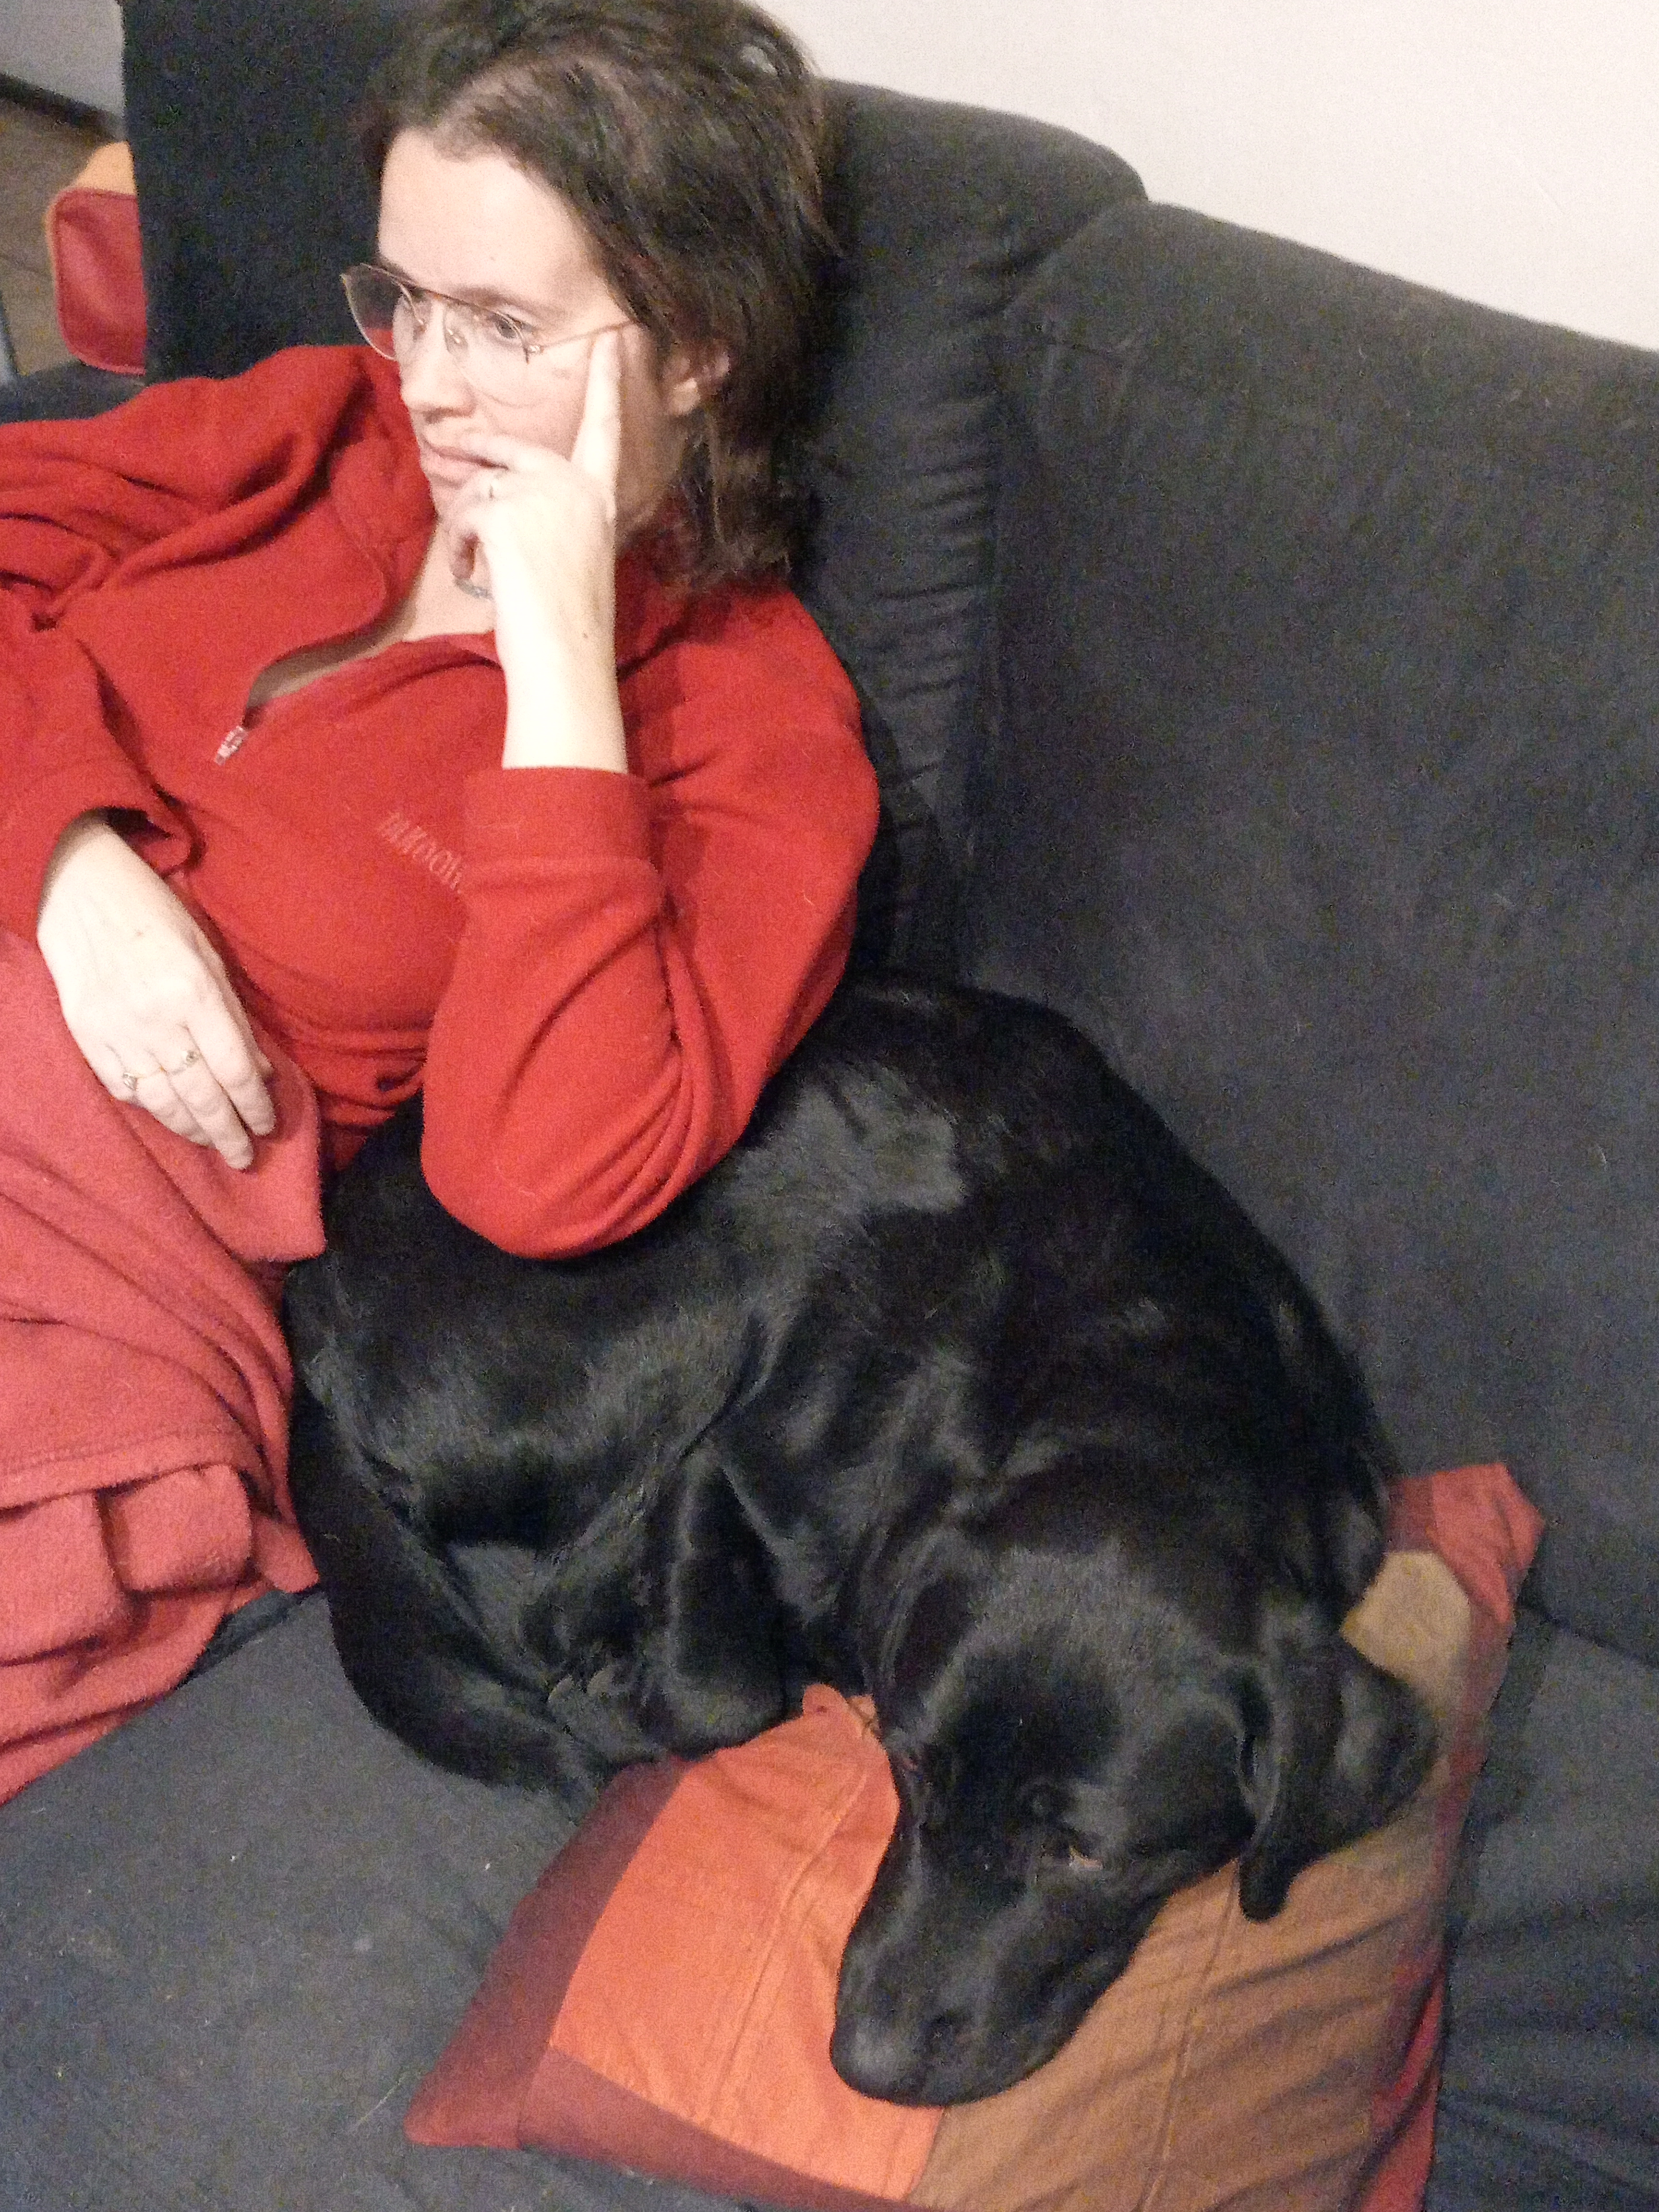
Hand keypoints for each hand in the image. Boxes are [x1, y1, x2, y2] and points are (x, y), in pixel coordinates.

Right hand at [36, 815, 275, 1168]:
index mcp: (194, 994)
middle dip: (229, 1133)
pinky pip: (124, 1089)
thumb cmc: (156, 914)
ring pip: (162, 1102)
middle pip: (202, 1097)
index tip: (269, 1125)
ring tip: (215, 1143)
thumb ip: (234, 1016)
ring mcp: (117, 1033)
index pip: (235, 1070)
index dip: (256, 1106)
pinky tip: (171, 1116)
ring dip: (193, 1130)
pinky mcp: (88, 1037)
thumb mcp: (209, 954)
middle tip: (247, 1157)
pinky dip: (151, 1108)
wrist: (80, 890)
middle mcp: (157, 1021)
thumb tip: (258, 1070)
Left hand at [443, 329, 628, 772]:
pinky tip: (470, 575)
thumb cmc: (570, 619)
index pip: (605, 429)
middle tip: (451, 447)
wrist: (564, 649)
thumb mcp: (575, 555)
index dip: (607, 383)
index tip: (609, 339)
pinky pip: (462, 514)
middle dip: (477, 452)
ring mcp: (539, 492)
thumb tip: (501, 503)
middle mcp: (574, 484)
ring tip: (472, 568)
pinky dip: (457, 546)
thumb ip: (556, 518)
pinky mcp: (503, 508)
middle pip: (514, 450)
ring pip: (478, 488)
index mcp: (599, 498)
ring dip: (464, 527)